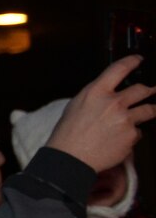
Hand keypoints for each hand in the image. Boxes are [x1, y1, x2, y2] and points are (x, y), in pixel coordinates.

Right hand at [46, 57, 155, 173]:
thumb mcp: (76, 105)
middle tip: (152, 90)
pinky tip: (120, 138)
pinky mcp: (132, 135)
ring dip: (150, 110)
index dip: (132, 61)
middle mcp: (113, 103)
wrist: (71, 158)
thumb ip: (96, 96)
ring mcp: (125, 119)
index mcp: (96, 92)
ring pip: (149, 110)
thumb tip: (110, 92)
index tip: (139, 59)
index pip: (120, 69)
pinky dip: (133, 134)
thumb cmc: (68, 133)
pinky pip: (139, 131)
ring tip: (149, 111)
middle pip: (142, 89)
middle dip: (149, 90)